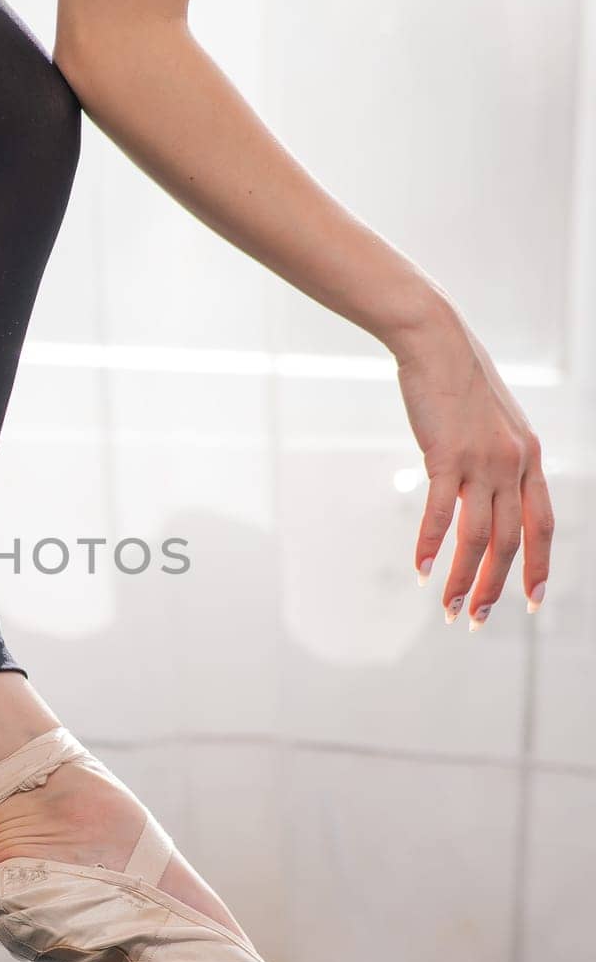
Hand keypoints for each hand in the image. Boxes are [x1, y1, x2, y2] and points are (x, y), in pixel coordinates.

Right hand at [390, 296, 553, 628]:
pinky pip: (442, 514)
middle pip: (509, 541)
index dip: (538, 566)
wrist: (436, 341)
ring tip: (449, 609)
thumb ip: (496, 456)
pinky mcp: (447, 455)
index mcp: (528, 457)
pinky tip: (421, 570)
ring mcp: (483, 461)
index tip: (531, 601)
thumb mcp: (491, 421)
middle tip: (478, 620)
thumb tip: (487, 486)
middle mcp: (513, 463)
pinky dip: (431, 546)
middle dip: (495, 587)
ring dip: (464, 579)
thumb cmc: (457, 380)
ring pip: (479, 537)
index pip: (540, 525)